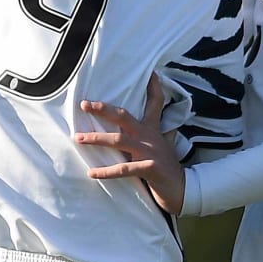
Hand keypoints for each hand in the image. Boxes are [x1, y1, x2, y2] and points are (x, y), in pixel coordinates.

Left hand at [74, 74, 185, 213]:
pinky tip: (91, 172)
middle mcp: (151, 137)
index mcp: (152, 130)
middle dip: (103, 109)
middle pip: (125, 117)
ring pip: (120, 141)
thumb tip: (144, 124)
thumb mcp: (161, 145)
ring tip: (78, 138)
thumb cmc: (166, 167)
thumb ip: (153, 133)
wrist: (184, 189)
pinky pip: (124, 169)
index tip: (150, 72)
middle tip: (84, 104)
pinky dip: (106, 172)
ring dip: (97, 139)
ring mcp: (151, 152)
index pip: (155, 103)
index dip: (153, 87)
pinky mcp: (150, 169)